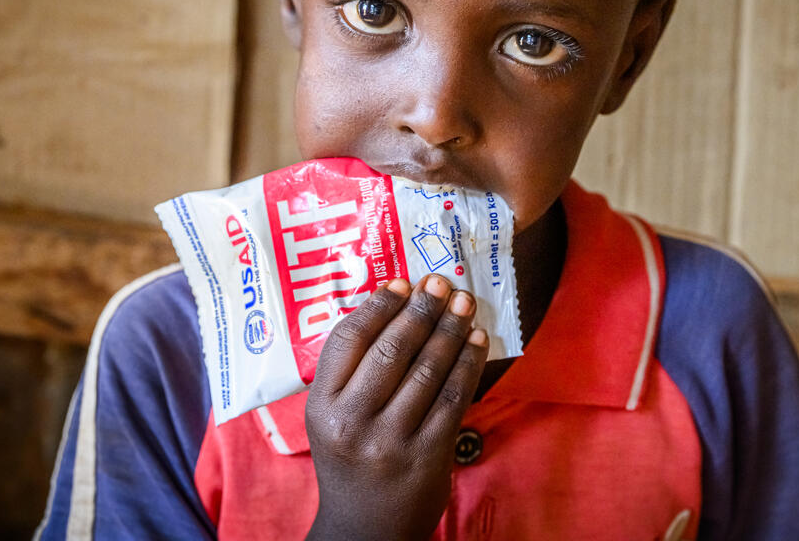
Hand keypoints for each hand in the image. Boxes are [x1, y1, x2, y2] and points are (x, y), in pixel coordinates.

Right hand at [303, 274, 488, 540]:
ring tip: (463, 303)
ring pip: (428, 368)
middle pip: (393, 348)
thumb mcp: (330, 418)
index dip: (378, 305)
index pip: (348, 339)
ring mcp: (391, 440)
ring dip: (450, 329)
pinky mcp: (428, 455)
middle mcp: (353, 420)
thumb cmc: (349, 460)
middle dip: (422, 309)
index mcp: (322, 406)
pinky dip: (468, 363)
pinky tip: (476, 342)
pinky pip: (454, 397)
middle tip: (440, 283)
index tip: (401, 282)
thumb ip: (350, 373)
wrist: (364, 530)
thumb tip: (393, 308)